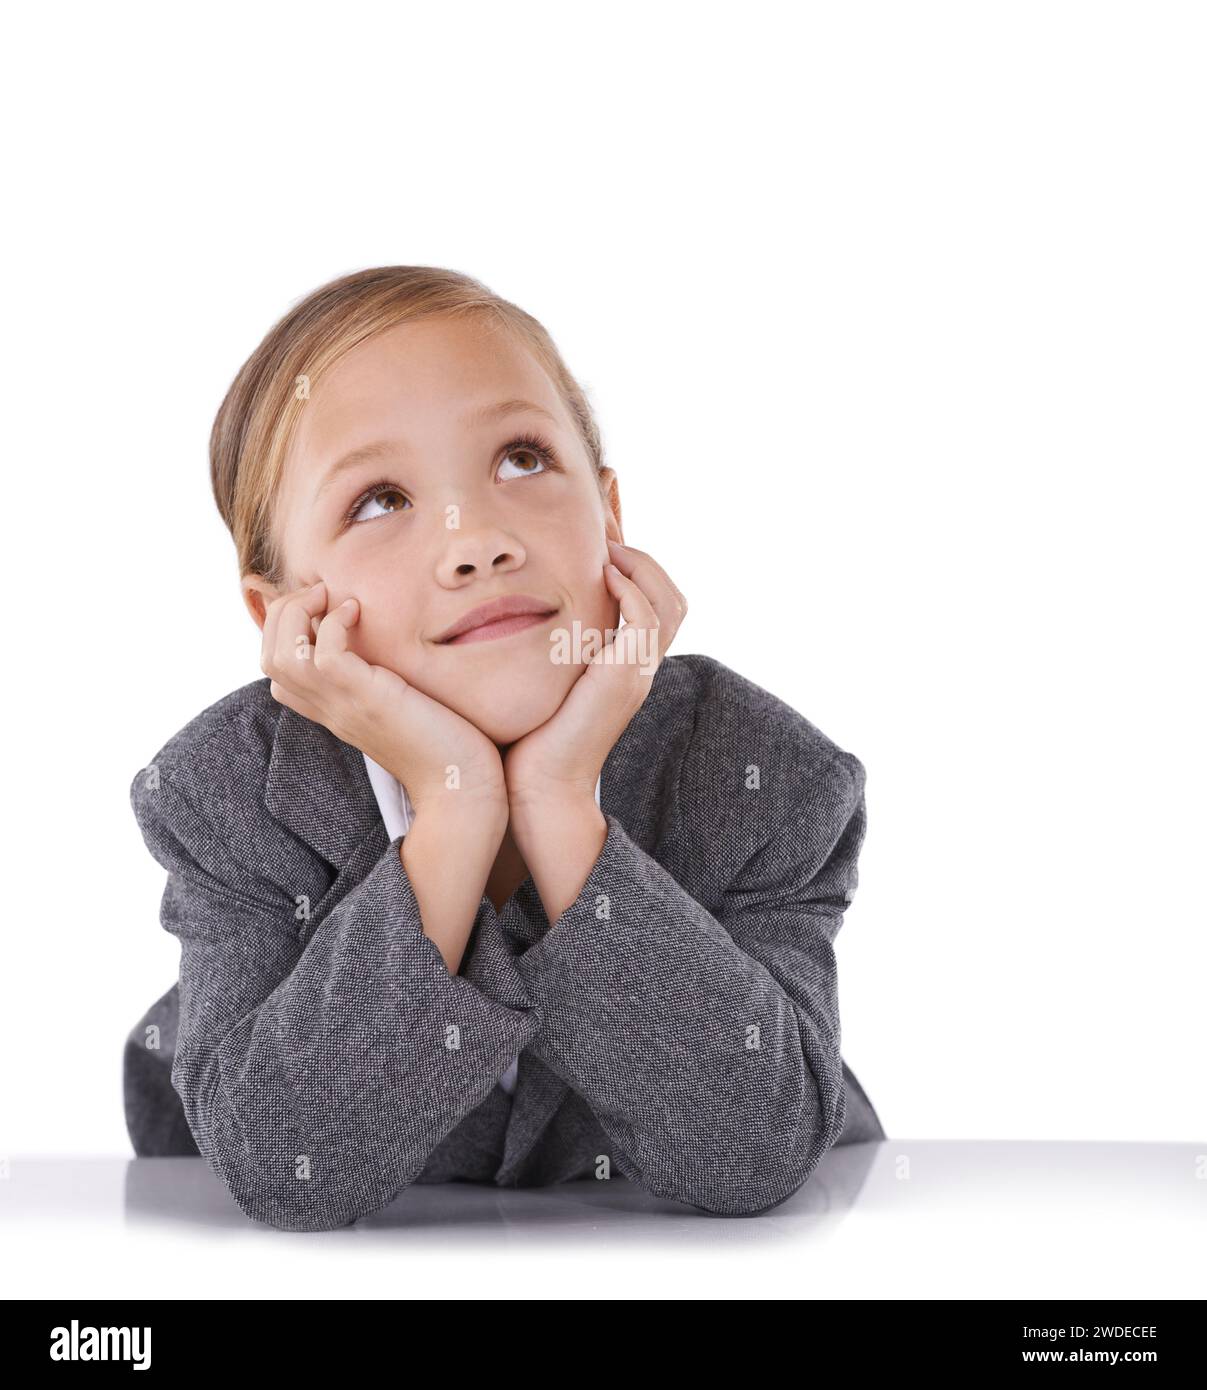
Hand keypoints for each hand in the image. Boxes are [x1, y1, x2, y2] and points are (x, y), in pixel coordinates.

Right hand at [260, 581, 505, 821]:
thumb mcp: (401, 707)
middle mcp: (329, 707)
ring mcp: (343, 704)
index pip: (278, 672)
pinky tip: (358, 611)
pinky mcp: (367, 698)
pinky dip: (334, 620)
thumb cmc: (444, 746)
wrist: (460, 787)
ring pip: (281, 653)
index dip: (285, 631)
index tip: (323, 609)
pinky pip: (324, 653)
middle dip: (283, 612)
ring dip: (297, 611)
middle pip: (268, 656)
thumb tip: (391, 652)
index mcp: (333, 710)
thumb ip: (383, 684)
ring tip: (331, 597)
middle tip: (321, 594)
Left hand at [503, 539, 687, 811]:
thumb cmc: (528, 738)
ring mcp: (638, 674)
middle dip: (645, 559)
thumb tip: (518, 611)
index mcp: (626, 666)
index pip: (656, 605)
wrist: (538, 787)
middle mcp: (640, 669)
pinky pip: (647, 621)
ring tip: (608, 549)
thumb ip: (549, 647)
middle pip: (674, 598)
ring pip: (670, 603)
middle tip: (608, 537)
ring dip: (641, 566)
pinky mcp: (626, 680)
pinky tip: (604, 574)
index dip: (638, 567)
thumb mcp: (544, 678)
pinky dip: (633, 589)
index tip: (604, 542)